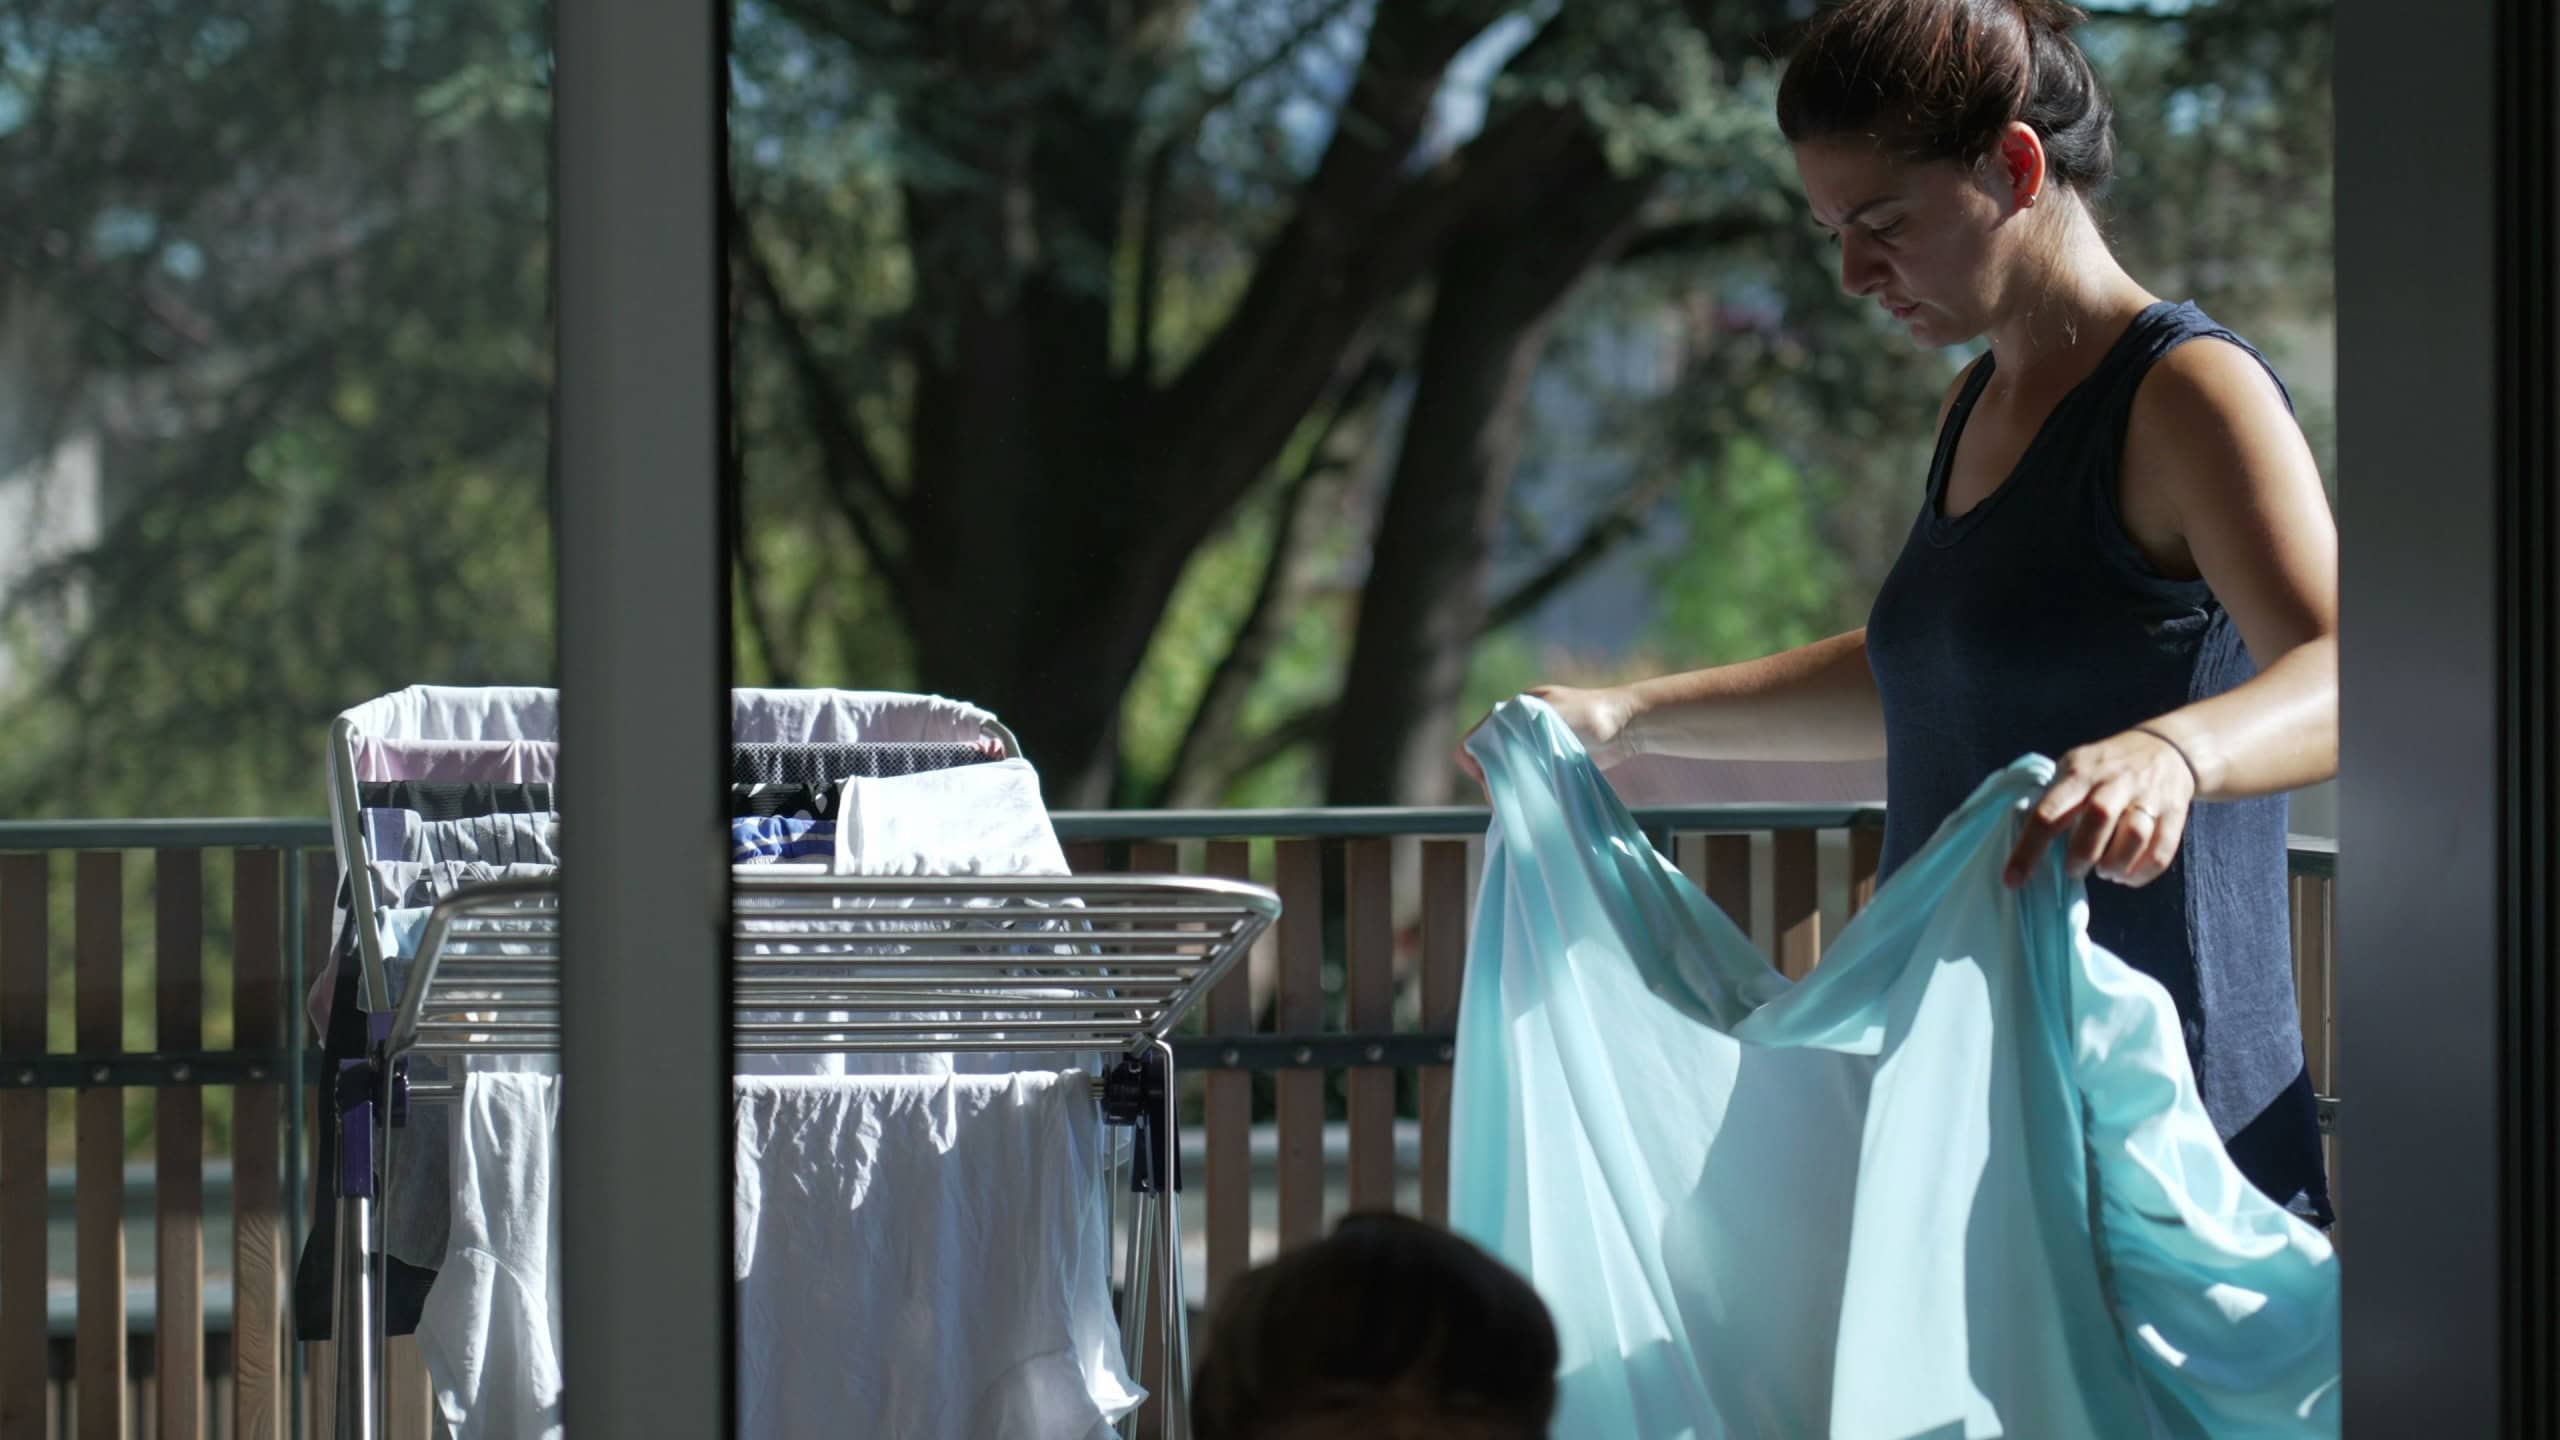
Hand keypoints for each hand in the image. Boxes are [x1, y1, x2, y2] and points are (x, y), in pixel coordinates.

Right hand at [1455, 684, 1639, 797]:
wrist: (1630, 724)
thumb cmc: (1591, 717)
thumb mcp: (1547, 720)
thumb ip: (1516, 735)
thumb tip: (1489, 765)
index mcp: (1512, 710)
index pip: (1472, 741)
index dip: (1476, 763)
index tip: (1494, 781)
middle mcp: (1517, 725)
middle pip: (1488, 759)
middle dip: (1496, 779)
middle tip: (1514, 797)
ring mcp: (1533, 741)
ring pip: (1507, 769)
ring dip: (1513, 784)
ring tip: (1530, 796)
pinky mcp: (1549, 756)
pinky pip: (1526, 774)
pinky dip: (1527, 786)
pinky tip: (1537, 797)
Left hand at [2002, 729, 2200, 889]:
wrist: (2168, 748)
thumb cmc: (2107, 767)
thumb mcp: (2075, 766)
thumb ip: (2054, 798)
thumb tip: (2023, 841)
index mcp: (2080, 772)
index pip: (2048, 812)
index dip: (2028, 849)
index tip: (2013, 880)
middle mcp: (2115, 782)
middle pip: (2098, 818)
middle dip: (2082, 854)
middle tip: (2073, 871)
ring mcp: (2148, 796)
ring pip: (2135, 835)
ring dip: (2116, 864)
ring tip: (2104, 871)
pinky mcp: (2175, 813)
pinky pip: (2162, 851)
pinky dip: (2142, 872)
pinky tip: (2127, 876)